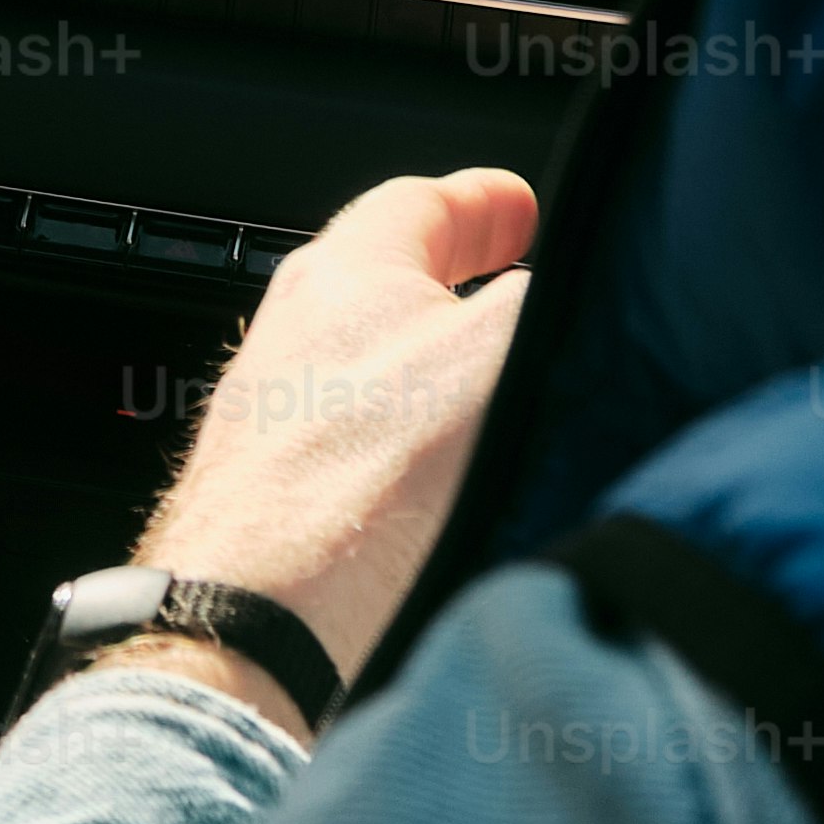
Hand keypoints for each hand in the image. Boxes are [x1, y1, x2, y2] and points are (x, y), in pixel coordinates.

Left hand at [135, 170, 541, 712]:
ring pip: (371, 369)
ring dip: (434, 372)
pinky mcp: (277, 500)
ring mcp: (276, 421)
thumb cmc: (359, 485)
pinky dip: (408, 449)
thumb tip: (564, 294)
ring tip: (490, 397)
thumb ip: (543, 299)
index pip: (419, 201)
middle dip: (456, 281)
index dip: (481, 200)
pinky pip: (357, 449)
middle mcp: (293, 335)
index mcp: (343, 272)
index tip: (517, 205)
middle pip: (387, 284)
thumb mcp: (499, 352)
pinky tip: (446, 493)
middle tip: (507, 286)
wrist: (258, 623)